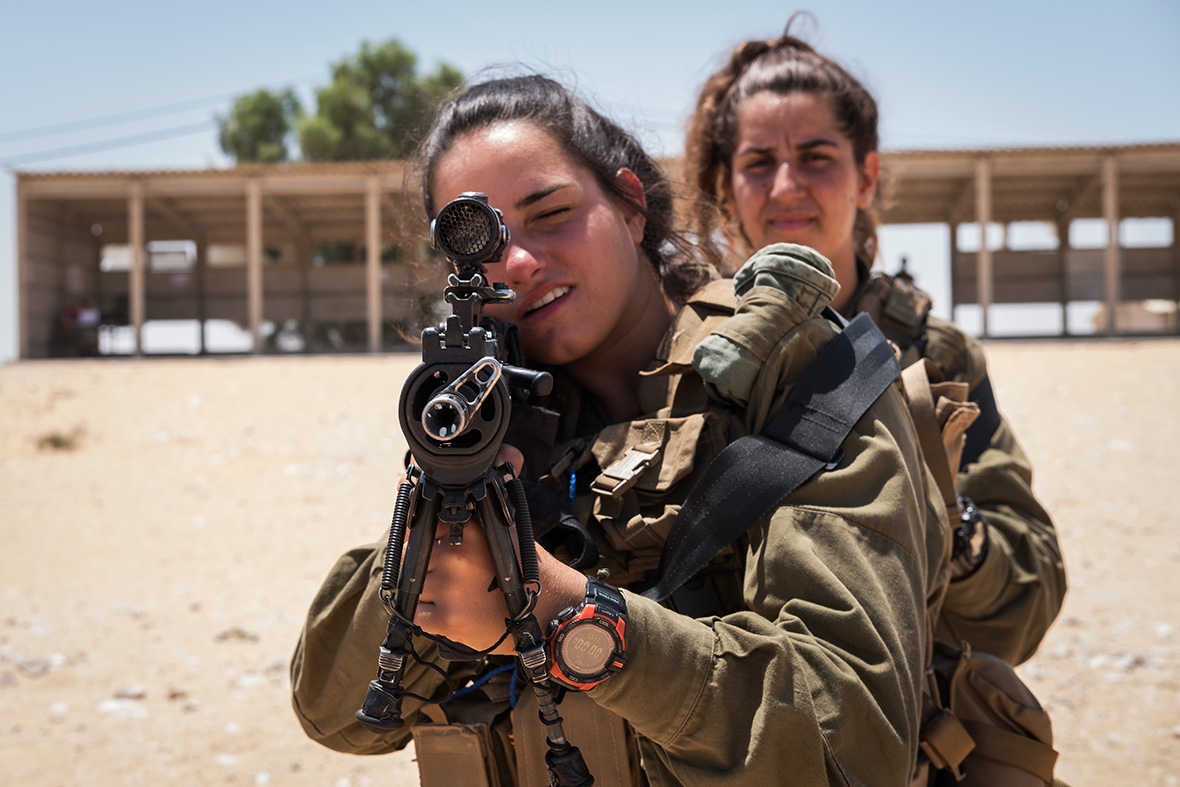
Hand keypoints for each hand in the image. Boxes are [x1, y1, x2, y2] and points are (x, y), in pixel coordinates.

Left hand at [412, 446, 586, 654]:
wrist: (548, 610)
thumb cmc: (525, 568)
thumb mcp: (506, 528)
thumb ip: (475, 508)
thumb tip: (440, 468)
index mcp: (469, 530)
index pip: (424, 525)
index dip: (425, 536)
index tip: (434, 544)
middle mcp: (456, 556)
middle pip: (410, 554)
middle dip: (423, 563)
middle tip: (449, 574)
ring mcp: (450, 589)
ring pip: (411, 584)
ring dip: (424, 589)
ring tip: (452, 592)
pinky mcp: (446, 620)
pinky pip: (413, 613)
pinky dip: (424, 614)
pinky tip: (446, 610)